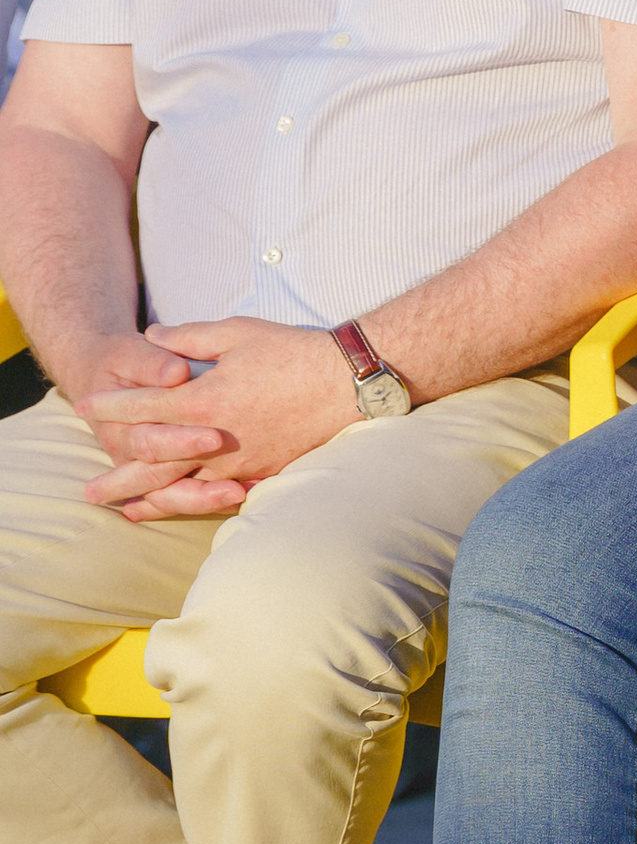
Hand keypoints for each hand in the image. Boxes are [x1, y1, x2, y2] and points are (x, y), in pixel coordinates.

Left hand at [77, 318, 351, 519]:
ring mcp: (239, 463)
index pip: (142, 408)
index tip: (82, 407)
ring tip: (123, 511)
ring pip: (183, 488)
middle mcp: (215, 440)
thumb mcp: (235, 332)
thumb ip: (187, 337)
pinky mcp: (262, 473)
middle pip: (153, 463)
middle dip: (118, 476)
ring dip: (149, 500)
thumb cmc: (291, 352)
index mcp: (203, 400)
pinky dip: (192, 506)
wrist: (346, 382)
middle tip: (87, 492)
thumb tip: (152, 337)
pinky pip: (219, 496)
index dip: (109, 407)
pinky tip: (181, 511)